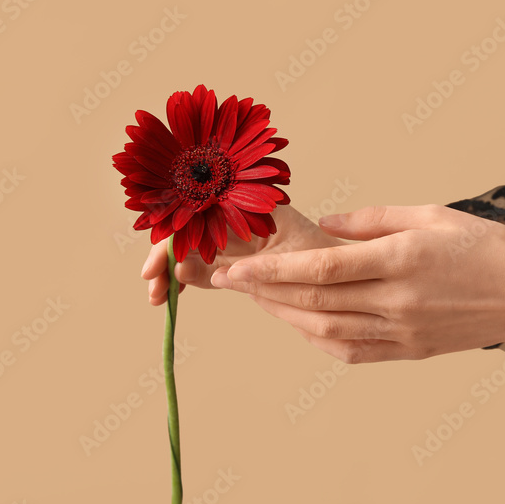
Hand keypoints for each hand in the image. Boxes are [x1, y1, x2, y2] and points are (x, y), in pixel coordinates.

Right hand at [141, 204, 345, 305]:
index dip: (171, 237)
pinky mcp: (238, 260)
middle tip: (153, 290)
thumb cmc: (329, 260)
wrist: (351, 279)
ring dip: (171, 271)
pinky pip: (204, 266)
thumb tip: (188, 269)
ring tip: (159, 299)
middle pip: (189, 229)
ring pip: (191, 249)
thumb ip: (238, 267)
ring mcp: (237, 237)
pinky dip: (187, 280)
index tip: (156, 266)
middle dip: (165, 257)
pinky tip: (173, 295)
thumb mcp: (288, 261)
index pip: (199, 212)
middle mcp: (238, 215)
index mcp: (252, 203)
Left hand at [218, 204, 504, 363]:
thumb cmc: (485, 246)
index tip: (235, 267)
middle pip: (314, 302)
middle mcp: (398, 301)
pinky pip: (352, 351)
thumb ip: (373, 220)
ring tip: (257, 297)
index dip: (272, 269)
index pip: (322, 269)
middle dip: (263, 291)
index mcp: (402, 260)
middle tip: (227, 281)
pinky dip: (318, 339)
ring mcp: (403, 332)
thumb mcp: (431, 214)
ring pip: (327, 330)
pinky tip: (300, 324)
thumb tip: (326, 225)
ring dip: (284, 316)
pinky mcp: (410, 351)